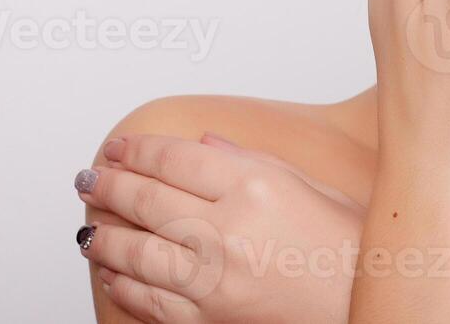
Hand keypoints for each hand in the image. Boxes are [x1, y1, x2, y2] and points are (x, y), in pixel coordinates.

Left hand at [77, 133, 363, 322]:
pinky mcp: (211, 315)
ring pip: (138, 251)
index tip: (118, 147)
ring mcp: (215, 277)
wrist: (361, 298)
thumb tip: (203, 143)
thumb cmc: (344, 241)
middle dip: (110, 186)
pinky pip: (152, 299)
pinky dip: (125, 283)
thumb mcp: (303, 183)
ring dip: (105, 236)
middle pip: (148, 199)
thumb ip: (247, 160)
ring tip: (88, 227)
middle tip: (90, 178)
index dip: (138, 150)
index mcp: (254, 186)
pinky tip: (112, 271)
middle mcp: (229, 229)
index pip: (174, 159)